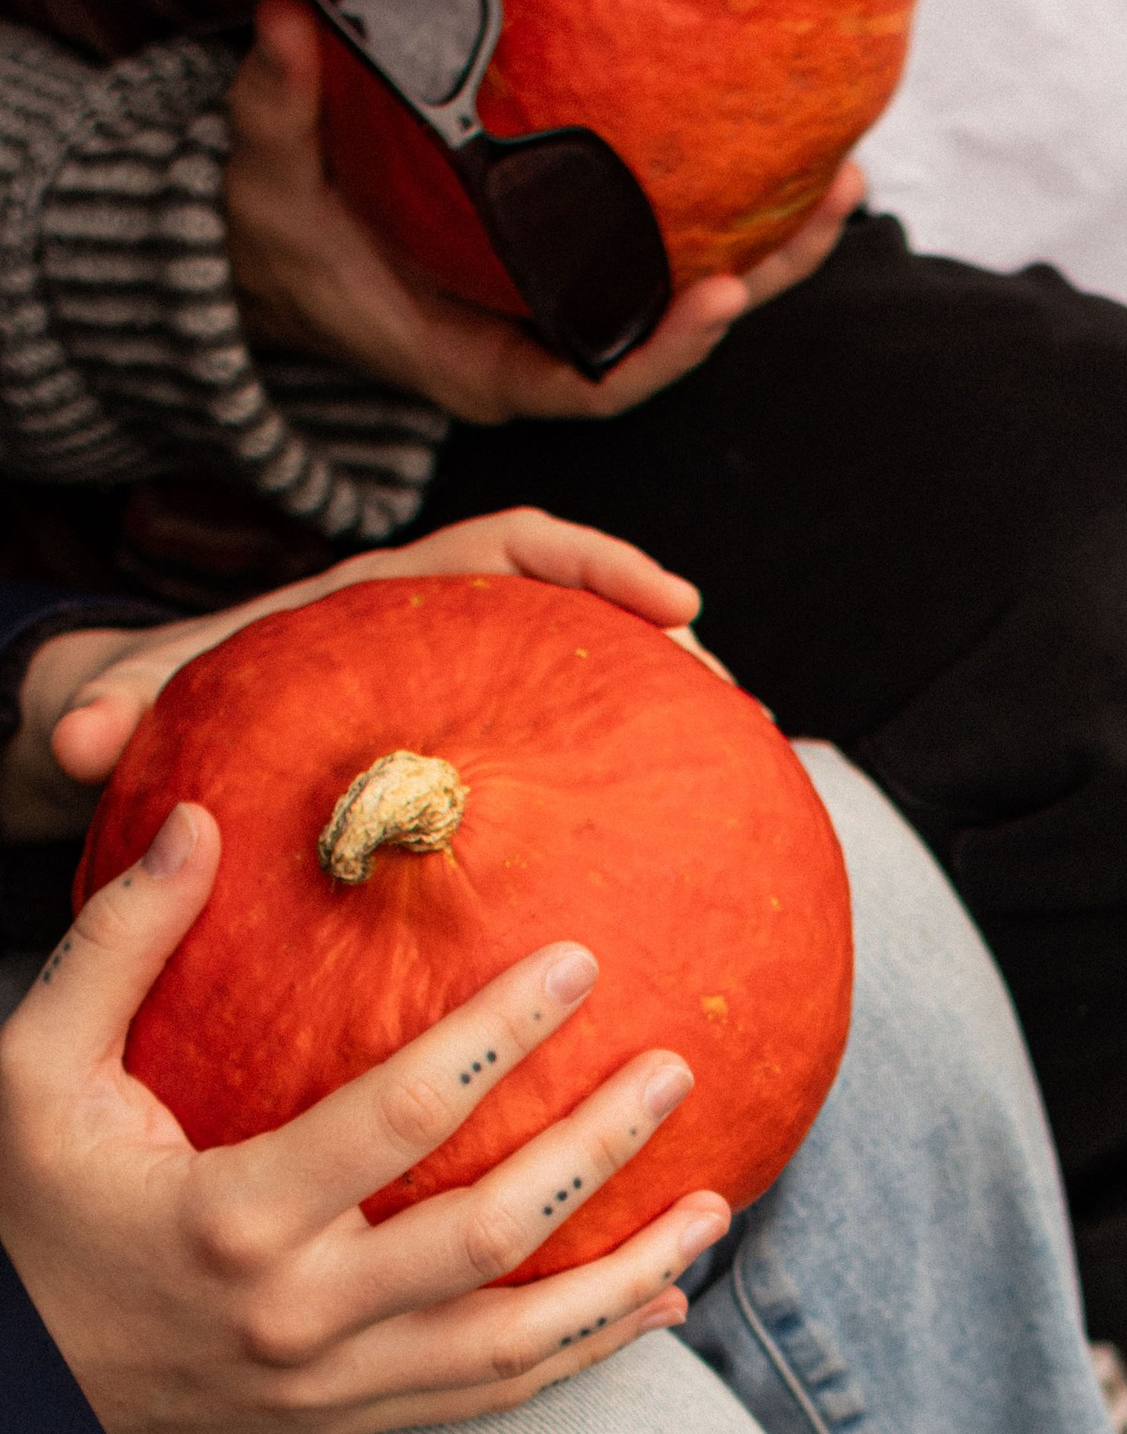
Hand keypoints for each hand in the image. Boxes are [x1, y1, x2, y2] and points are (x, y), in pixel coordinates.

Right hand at [0, 801, 729, 1433]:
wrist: (17, 1393)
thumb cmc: (24, 1209)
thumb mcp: (31, 1070)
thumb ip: (117, 945)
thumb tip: (201, 820)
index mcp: (230, 1214)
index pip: (398, 1115)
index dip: (499, 1036)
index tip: (580, 963)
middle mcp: (297, 1310)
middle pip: (488, 1233)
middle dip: (596, 1151)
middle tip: (674, 1070)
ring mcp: (332, 1381)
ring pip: (517, 1340)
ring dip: (627, 1275)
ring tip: (716, 1206)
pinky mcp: (351, 1421)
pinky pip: (494, 1394)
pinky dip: (587, 1352)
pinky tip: (658, 1304)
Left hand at [2, 507, 724, 841]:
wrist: (141, 737)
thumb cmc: (147, 706)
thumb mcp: (124, 699)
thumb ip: (111, 709)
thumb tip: (83, 742)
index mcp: (383, 604)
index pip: (509, 549)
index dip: (596, 563)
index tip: (674, 602)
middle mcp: (436, 649)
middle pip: (576, 621)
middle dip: (665, 649)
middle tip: (736, 706)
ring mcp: (460, 714)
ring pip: (576, 702)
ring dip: (654, 730)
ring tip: (734, 785)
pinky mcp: (462, 780)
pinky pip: (547, 784)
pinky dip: (603, 814)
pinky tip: (651, 885)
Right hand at [224, 0, 864, 424]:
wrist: (267, 262)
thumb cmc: (269, 242)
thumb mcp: (264, 184)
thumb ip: (274, 110)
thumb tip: (282, 18)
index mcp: (480, 368)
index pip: (593, 386)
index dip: (662, 352)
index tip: (723, 295)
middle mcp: (537, 355)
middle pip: (668, 341)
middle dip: (757, 284)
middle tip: (832, 202)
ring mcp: (558, 317)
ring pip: (681, 299)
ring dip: (768, 249)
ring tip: (840, 178)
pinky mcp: (566, 275)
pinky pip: (660, 260)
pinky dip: (722, 222)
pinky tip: (781, 170)